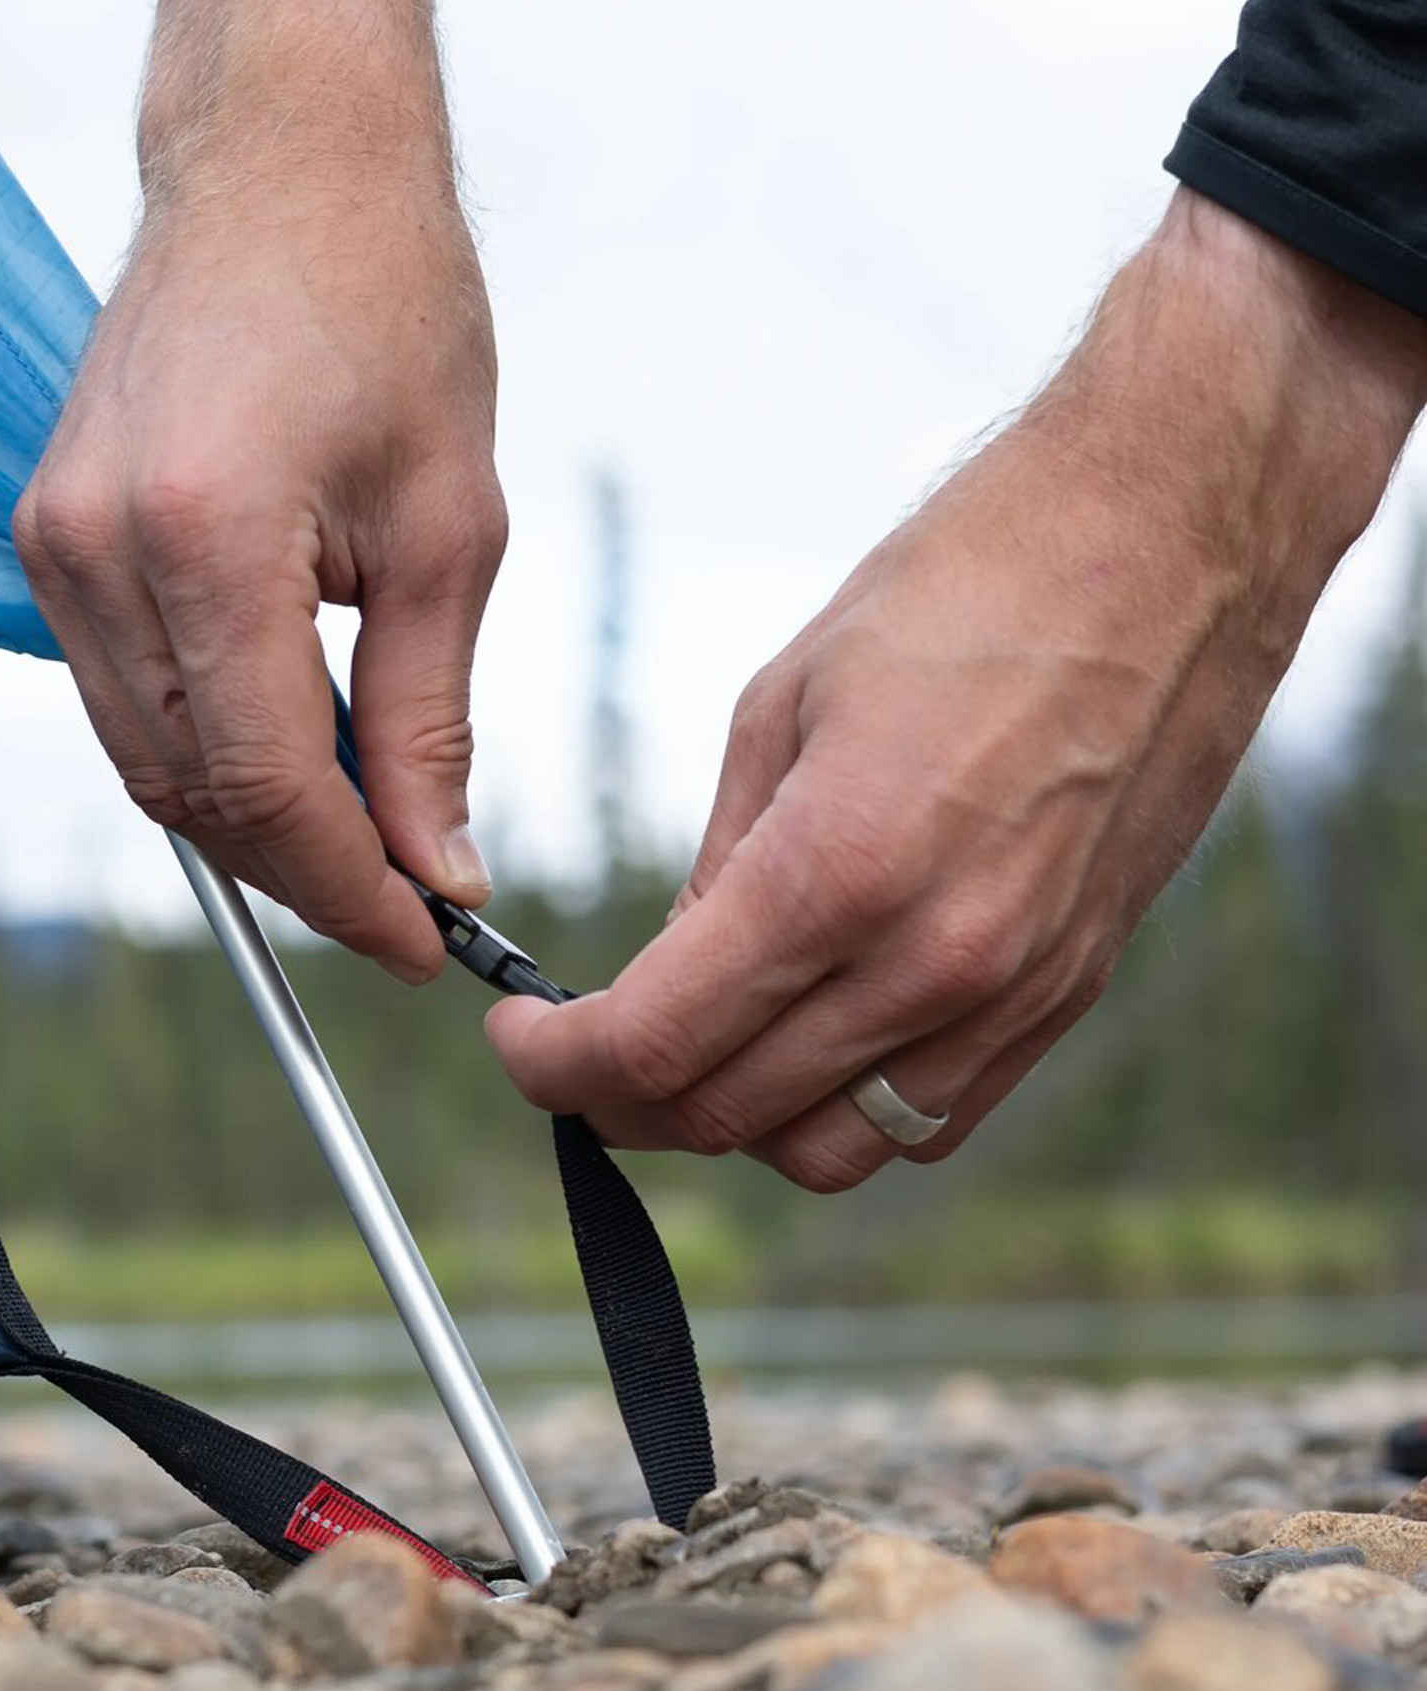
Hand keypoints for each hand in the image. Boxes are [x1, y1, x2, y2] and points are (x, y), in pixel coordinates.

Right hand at [14, 0, 502, 982]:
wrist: (278, 154)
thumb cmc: (386, 302)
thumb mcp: (449, 526)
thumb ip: (430, 719)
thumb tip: (436, 871)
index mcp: (203, 538)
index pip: (264, 785)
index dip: (348, 889)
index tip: (426, 942)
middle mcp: (95, 553)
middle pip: (190, 794)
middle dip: (303, 873)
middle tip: (409, 903)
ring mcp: (51, 545)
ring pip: (144, 763)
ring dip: (251, 823)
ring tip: (363, 837)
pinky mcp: (45, 536)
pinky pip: (119, 699)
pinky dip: (204, 752)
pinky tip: (291, 754)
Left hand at [491, 192, 1426, 1188]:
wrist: (1171, 540)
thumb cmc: (967, 588)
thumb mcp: (781, 706)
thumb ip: (719, 868)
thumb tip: (667, 978)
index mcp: (835, 870)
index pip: (654, 1044)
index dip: (556, 1068)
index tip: (519, 1043)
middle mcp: (930, 959)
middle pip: (725, 1115)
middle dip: (620, 1100)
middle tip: (578, 1057)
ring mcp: (1012, 991)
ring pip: (828, 1151)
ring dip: (732, 1122)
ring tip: (689, 1053)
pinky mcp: (1069, 992)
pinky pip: (927, 1119)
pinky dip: (842, 1110)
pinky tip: (803, 1042)